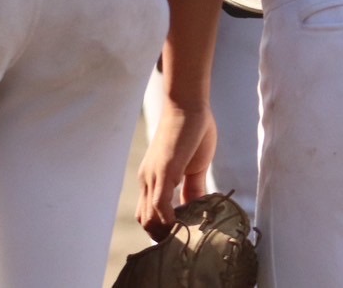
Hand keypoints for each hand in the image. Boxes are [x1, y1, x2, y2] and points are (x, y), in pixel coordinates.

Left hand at [136, 103, 216, 238]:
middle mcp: (147, 179)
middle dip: (162, 234)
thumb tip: (197, 206)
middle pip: (144, 219)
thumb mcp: (195, 164)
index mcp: (153, 177)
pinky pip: (160, 205)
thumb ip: (194, 186)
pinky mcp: (164, 172)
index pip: (150, 212)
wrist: (188, 103)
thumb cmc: (193, 128)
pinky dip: (168, 220)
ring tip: (185, 235)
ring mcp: (153, 176)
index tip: (183, 232)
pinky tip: (183, 224)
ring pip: (148, 217)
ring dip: (165, 231)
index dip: (164, 226)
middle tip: (183, 239)